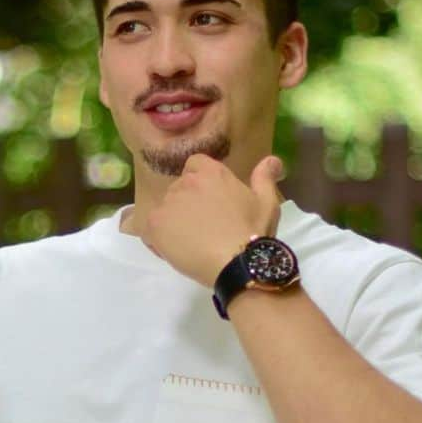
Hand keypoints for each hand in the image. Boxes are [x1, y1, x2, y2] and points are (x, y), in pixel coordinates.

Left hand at [140, 154, 284, 287]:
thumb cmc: (253, 232)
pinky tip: (175, 250)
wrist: (236, 262)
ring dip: (173, 221)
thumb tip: (272, 160)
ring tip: (190, 242)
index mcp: (210, 172)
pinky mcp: (154, 226)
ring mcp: (167, 204)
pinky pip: (149, 229)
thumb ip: (264, 177)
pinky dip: (158, 239)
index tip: (209, 201)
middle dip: (187, 203)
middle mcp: (185, 183)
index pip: (194, 165)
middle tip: (203, 226)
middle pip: (179, 188)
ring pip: (164, 209)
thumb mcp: (266, 202)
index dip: (199, 182)